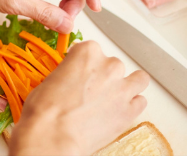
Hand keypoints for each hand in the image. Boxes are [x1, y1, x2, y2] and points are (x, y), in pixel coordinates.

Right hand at [9, 41, 149, 155]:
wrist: (53, 136)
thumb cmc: (46, 110)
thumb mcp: (51, 78)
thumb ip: (69, 71)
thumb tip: (72, 78)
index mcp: (88, 51)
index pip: (92, 50)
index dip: (85, 64)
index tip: (81, 73)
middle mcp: (109, 65)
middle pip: (113, 64)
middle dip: (105, 76)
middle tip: (93, 91)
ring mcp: (122, 87)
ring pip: (139, 79)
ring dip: (129, 85)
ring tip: (117, 96)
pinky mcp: (129, 110)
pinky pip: (141, 102)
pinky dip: (133, 105)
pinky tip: (121, 110)